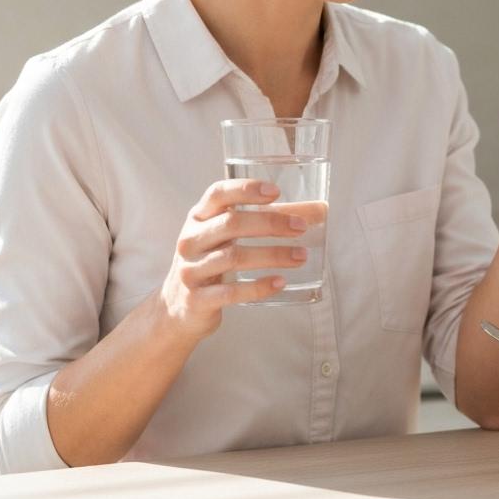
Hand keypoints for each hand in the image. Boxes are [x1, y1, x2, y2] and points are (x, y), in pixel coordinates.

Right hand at [153, 179, 311, 342]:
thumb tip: (320, 210)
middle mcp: (190, 240)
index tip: (275, 191)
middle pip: (231, 224)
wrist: (177, 309)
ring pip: (234, 257)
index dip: (245, 190)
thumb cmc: (211, 262)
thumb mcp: (228, 237)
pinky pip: (231, 291)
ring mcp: (191, 270)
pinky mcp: (197, 299)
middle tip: (301, 228)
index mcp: (198, 218)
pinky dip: (258, 286)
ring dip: (272, 255)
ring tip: (300, 257)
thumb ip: (268, 220)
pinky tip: (280, 282)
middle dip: (270, 223)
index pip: (218, 194)